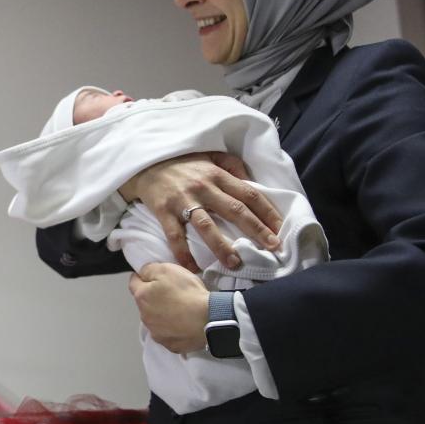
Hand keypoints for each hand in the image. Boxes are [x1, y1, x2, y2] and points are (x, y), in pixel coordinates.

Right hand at [119, 152, 281, 270]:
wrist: (144, 162)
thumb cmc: (180, 161)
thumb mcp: (209, 155)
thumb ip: (232, 165)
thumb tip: (251, 180)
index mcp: (217, 174)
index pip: (248, 194)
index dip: (266, 211)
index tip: (280, 228)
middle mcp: (203, 187)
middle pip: (234, 210)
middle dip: (256, 230)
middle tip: (272, 247)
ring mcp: (183, 200)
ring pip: (206, 226)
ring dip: (222, 246)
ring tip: (235, 263)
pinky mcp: (164, 211)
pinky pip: (175, 235)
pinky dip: (183, 252)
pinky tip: (193, 268)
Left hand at [128, 263, 209, 353]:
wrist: (209, 319)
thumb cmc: (188, 293)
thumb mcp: (167, 270)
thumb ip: (149, 269)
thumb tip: (143, 273)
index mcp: (142, 297)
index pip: (134, 283)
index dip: (142, 277)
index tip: (149, 275)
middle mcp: (145, 317)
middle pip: (145, 303)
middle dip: (154, 297)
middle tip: (172, 293)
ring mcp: (157, 333)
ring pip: (155, 320)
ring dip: (163, 314)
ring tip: (181, 309)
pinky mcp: (170, 344)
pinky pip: (168, 334)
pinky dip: (174, 329)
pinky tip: (185, 324)